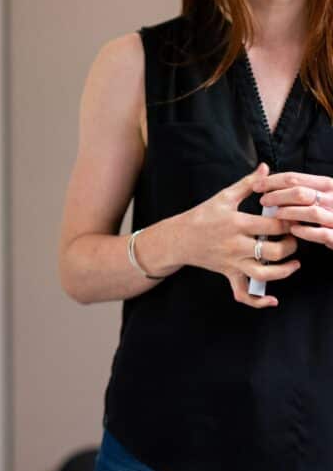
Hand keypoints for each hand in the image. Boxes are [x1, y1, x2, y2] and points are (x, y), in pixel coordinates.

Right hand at [181, 162, 299, 307]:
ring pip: (265, 274)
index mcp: (236, 223)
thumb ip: (248, 184)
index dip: (289, 223)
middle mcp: (236, 245)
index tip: (293, 218)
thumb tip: (265, 168)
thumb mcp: (223, 197)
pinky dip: (258, 301)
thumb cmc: (201, 216)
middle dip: (291, 246)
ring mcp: (233, 262)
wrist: (178, 238)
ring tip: (293, 263)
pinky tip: (272, 299)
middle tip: (292, 238)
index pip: (273, 226)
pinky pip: (243, 294)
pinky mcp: (229, 274)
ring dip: (284, 271)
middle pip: (274, 251)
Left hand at [254, 171, 332, 248]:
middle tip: (263, 201)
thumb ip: (301, 188)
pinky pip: (321, 233)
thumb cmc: (332, 210)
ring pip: (310, 212)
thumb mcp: (322, 194)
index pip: (295, 178)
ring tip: (275, 215)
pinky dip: (305, 231)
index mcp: (327, 185)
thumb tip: (270, 181)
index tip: (256, 186)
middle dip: (277, 196)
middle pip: (300, 193)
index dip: (272, 181)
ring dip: (289, 213)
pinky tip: (293, 231)